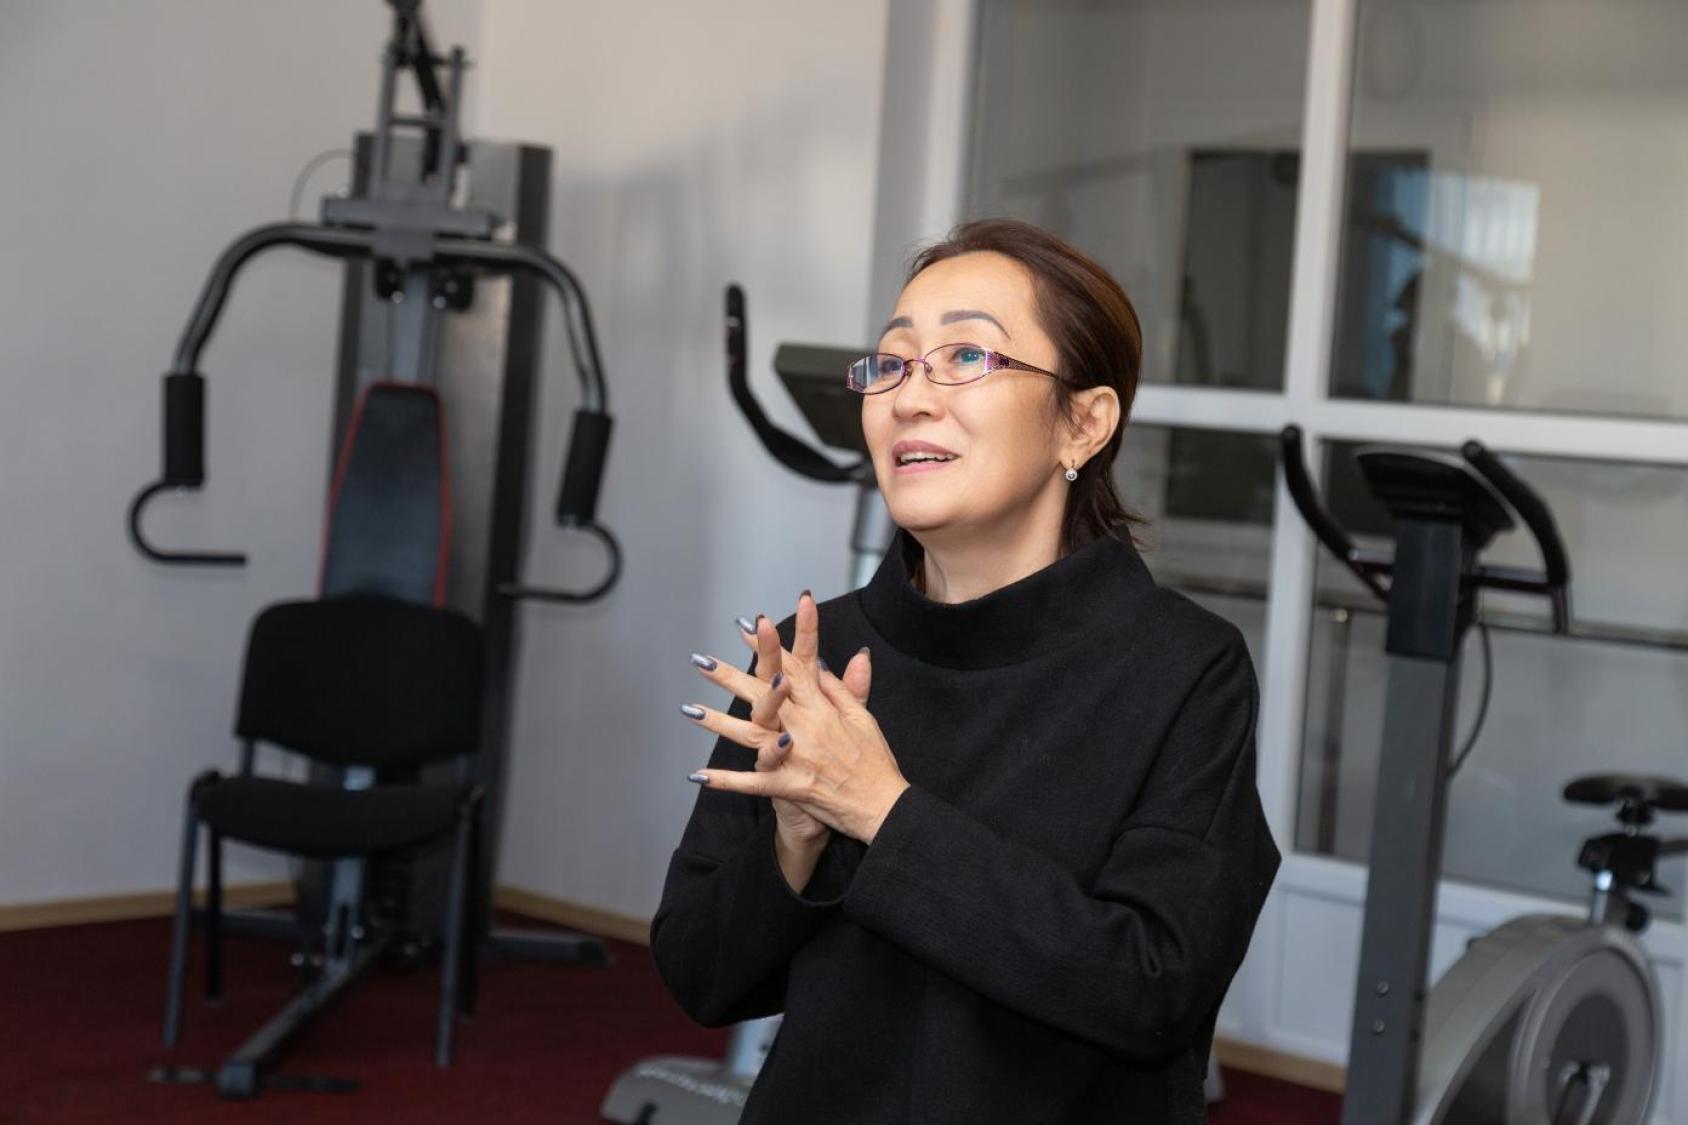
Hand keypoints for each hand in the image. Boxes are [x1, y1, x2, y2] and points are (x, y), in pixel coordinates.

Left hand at [691, 647, 908, 844]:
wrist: (883, 805)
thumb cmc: (875, 761)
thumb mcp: (863, 718)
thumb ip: (841, 688)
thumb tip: (822, 663)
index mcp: (823, 708)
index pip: (793, 668)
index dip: (770, 646)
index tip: (749, 625)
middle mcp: (807, 728)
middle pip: (763, 695)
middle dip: (731, 677)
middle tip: (702, 661)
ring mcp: (797, 757)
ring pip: (750, 735)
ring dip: (718, 723)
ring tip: (690, 710)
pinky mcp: (791, 786)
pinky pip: (753, 783)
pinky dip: (726, 780)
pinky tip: (699, 775)